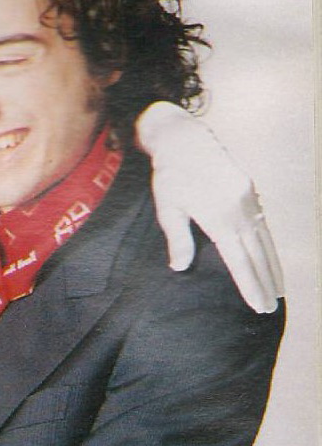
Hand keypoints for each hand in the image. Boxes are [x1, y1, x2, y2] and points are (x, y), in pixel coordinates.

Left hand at [136, 102, 282, 313]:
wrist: (184, 138)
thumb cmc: (170, 175)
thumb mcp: (168, 208)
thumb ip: (178, 239)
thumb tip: (181, 268)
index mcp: (220, 216)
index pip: (239, 260)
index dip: (250, 285)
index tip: (258, 304)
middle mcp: (240, 208)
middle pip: (258, 253)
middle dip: (266, 282)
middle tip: (271, 307)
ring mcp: (249, 197)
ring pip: (265, 238)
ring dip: (272, 264)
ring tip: (278, 289)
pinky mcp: (250, 189)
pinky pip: (263, 222)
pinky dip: (268, 243)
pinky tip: (270, 258)